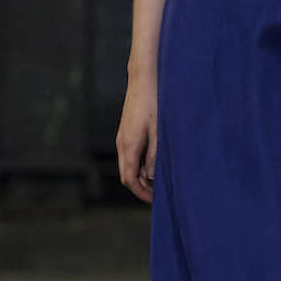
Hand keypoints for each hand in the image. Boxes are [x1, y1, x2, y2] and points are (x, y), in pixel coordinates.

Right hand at [117, 74, 157, 202]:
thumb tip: (149, 177)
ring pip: (128, 165)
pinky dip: (139, 164)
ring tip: (159, 181)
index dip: (141, 193)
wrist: (143, 79)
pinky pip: (129, 155)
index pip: (129, 179)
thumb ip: (154, 156)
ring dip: (140, 176)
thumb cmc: (154, 102)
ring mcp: (122, 137)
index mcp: (129, 145)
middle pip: (127, 175)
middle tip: (158, 195)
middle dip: (141, 187)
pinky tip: (153, 164)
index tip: (155, 201)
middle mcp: (122, 143)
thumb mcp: (159, 132)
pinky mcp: (126, 132)